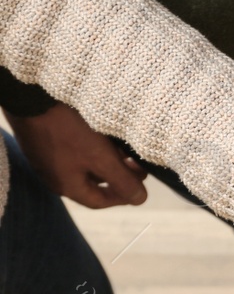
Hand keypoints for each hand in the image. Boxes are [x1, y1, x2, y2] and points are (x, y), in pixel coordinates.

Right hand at [5, 103, 147, 207]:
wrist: (32, 92)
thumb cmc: (68, 128)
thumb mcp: (101, 157)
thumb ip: (122, 181)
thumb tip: (139, 199)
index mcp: (65, 185)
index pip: (98, 201)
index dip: (122, 196)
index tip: (140, 186)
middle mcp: (54, 173)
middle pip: (93, 181)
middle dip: (118, 175)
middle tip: (137, 162)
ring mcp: (48, 154)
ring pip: (85, 163)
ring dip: (108, 158)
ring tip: (126, 147)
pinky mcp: (46, 136)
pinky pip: (75, 147)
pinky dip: (94, 145)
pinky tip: (107, 133)